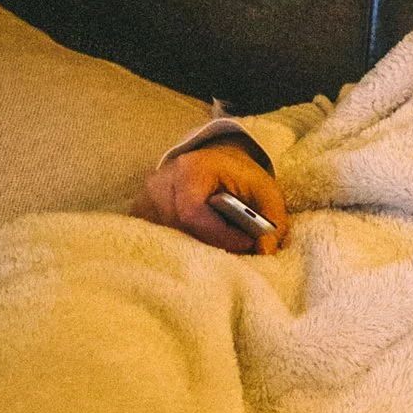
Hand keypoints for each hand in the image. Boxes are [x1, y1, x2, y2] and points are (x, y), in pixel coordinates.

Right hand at [131, 142, 288, 251]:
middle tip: (235, 251)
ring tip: (218, 248)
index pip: (194, 214)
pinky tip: (197, 246)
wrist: (216, 160)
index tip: (246, 243)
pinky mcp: (141, 213)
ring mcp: (145, 198)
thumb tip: (265, 251)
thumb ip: (271, 220)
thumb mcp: (265, 191)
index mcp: (190, 169)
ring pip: (166, 240)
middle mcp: (160, 182)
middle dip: (210, 247)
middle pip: (179, 231)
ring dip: (193, 249)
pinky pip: (155, 240)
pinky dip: (177, 248)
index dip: (220, 235)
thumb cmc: (240, 177)